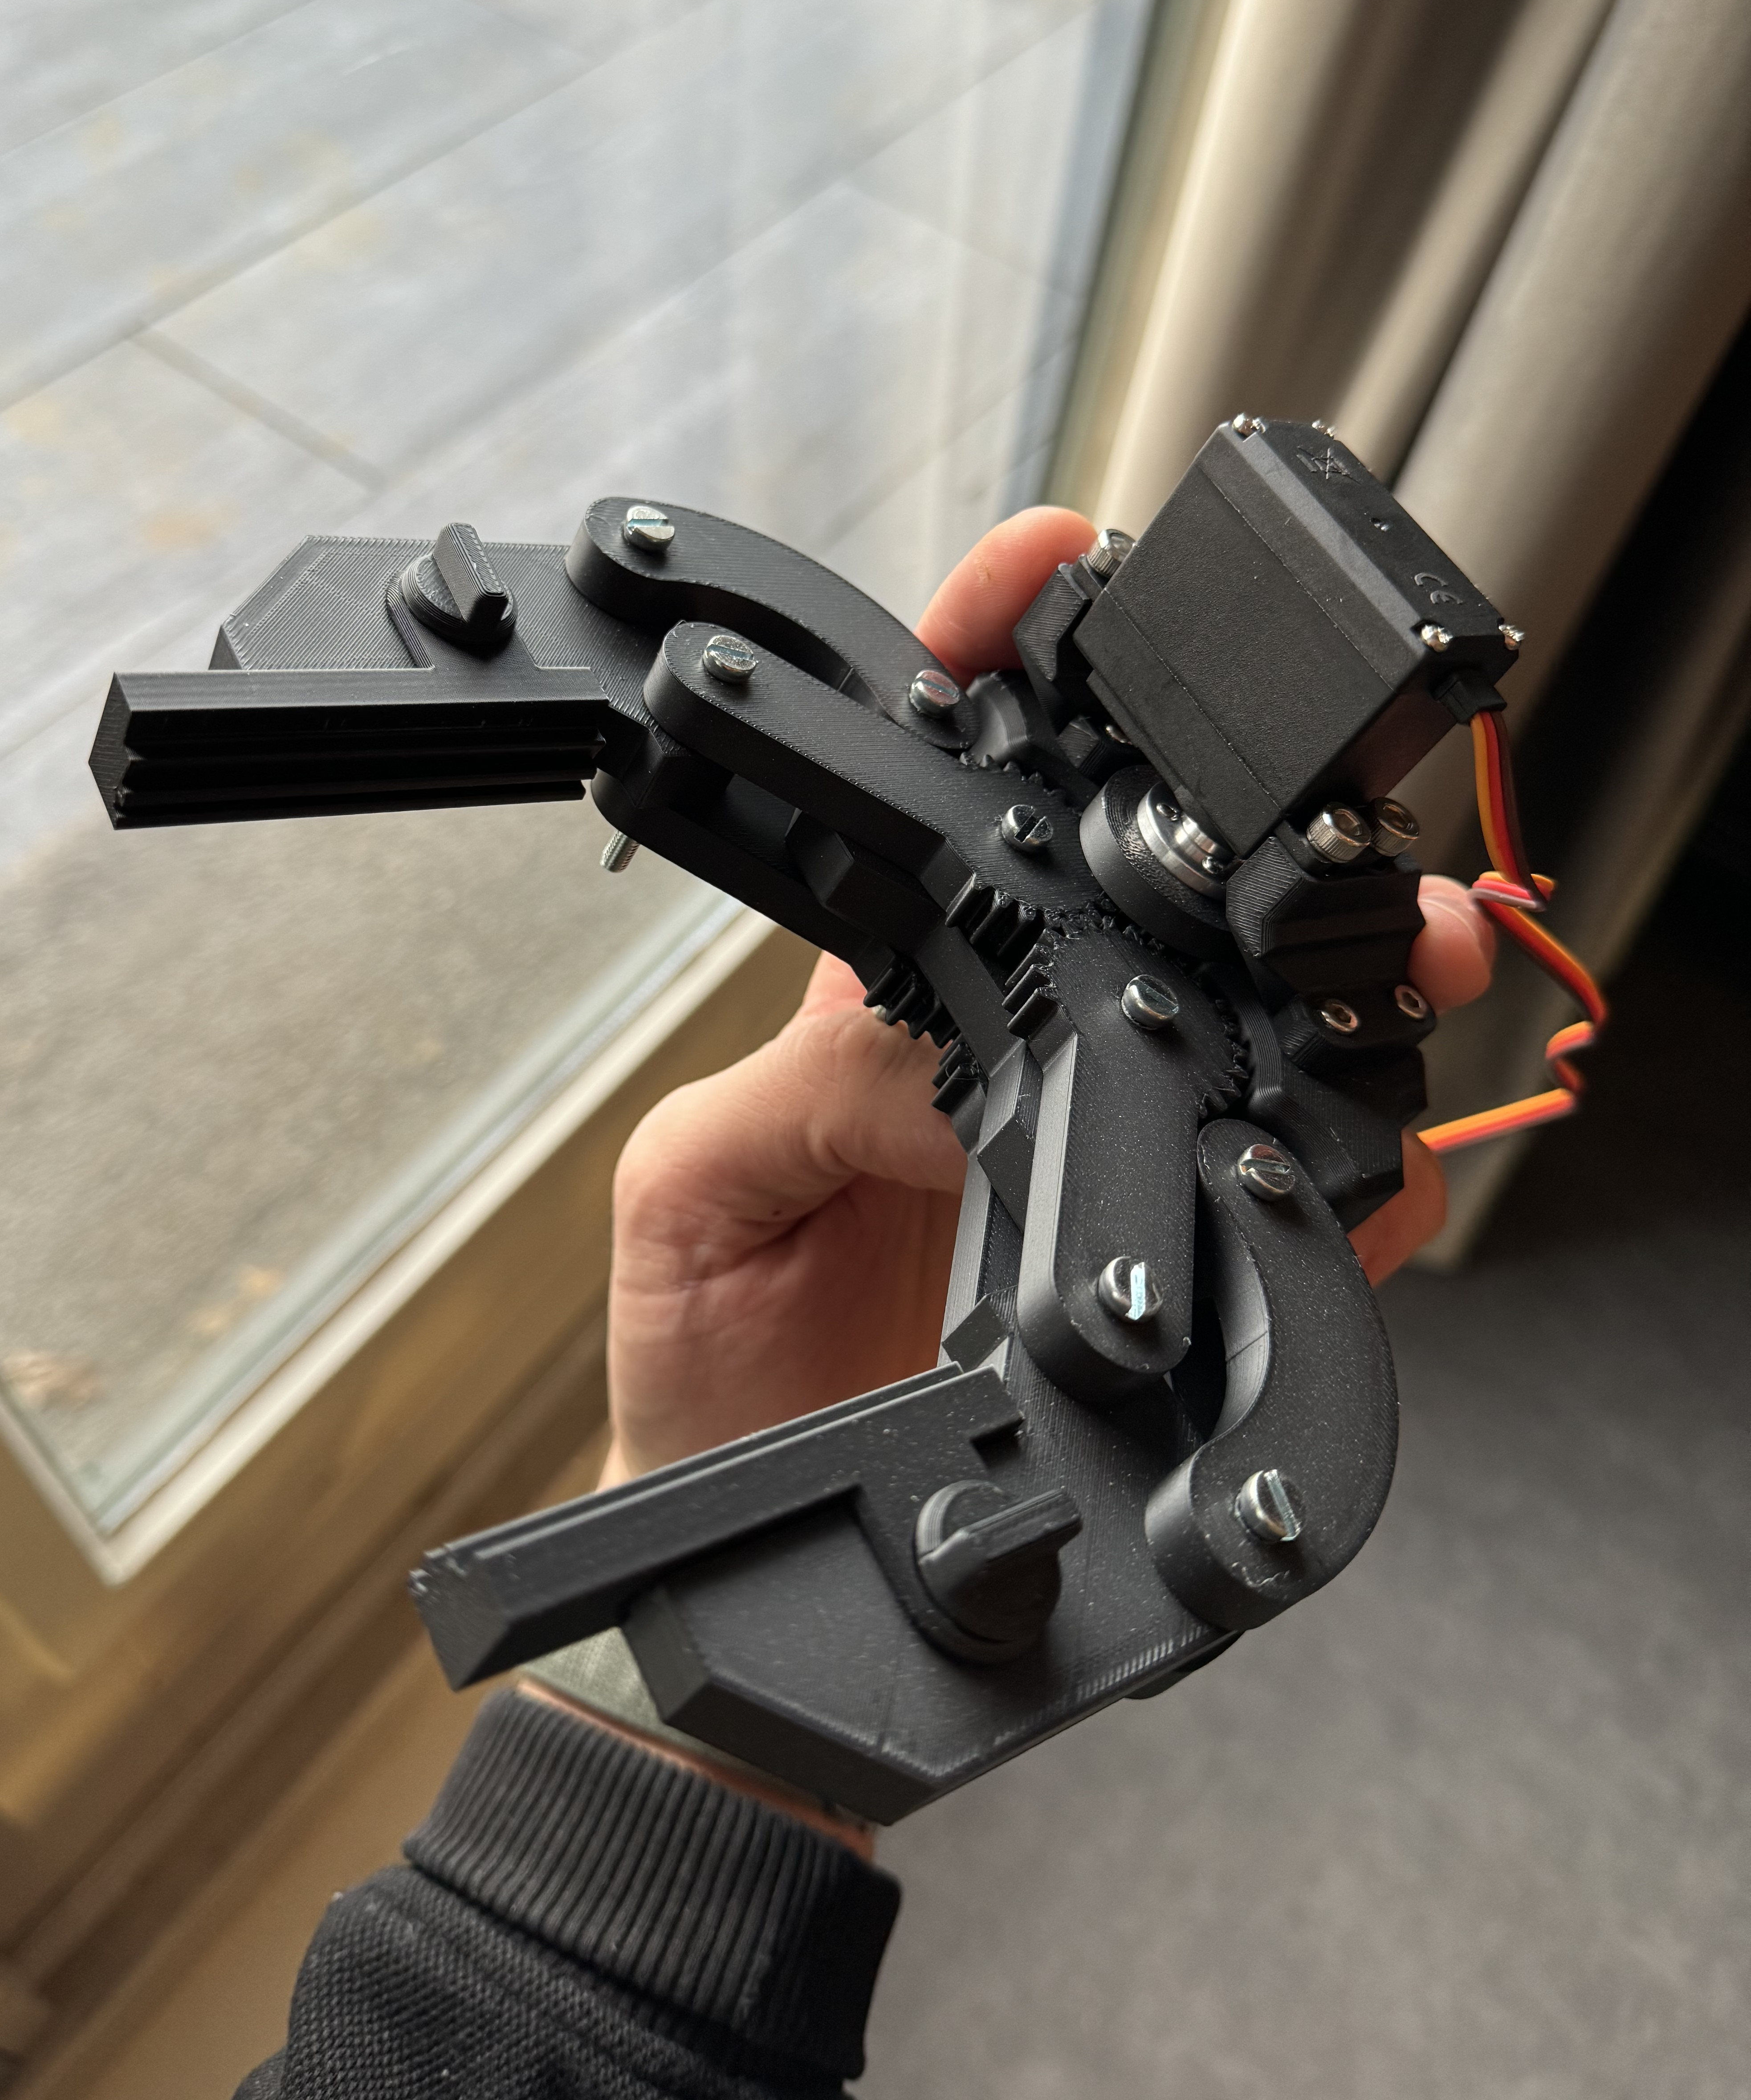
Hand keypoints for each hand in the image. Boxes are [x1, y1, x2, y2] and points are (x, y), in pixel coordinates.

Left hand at [601, 508, 1493, 1483]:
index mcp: (877, 1001)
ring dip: (1332, 983)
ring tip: (1399, 953)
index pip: (944, 805)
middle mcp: (998, 1054)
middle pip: (1137, 903)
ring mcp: (1083, 1154)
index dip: (994, 669)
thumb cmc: (707, 1353)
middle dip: (1245, 833)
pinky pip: (1275, 1202)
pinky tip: (1374, 1163)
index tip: (1042, 574)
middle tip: (1323, 812)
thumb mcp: (700, 1190)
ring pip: (1239, 1032)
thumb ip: (808, 1087)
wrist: (742, 1525)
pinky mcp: (1152, 1269)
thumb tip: (936, 1041)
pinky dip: (1347, 1180)